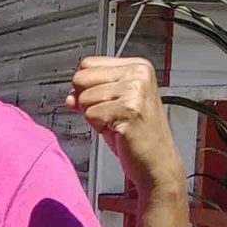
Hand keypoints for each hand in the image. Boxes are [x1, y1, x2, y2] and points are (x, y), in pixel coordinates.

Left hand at [67, 58, 184, 195]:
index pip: (87, 64)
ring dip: (94, 116)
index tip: (105, 101)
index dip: (87, 86)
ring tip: (116, 123)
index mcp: (137, 66)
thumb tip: (70, 96)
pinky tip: (118, 130)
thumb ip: (90, 93)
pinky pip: (90, 114)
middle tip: (111, 115)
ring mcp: (135, 91)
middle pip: (81, 78)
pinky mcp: (128, 110)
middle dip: (88, 101)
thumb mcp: (112, 105)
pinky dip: (98, 126)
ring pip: (83, 98)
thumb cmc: (136, 135)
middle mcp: (138, 74)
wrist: (156, 162)